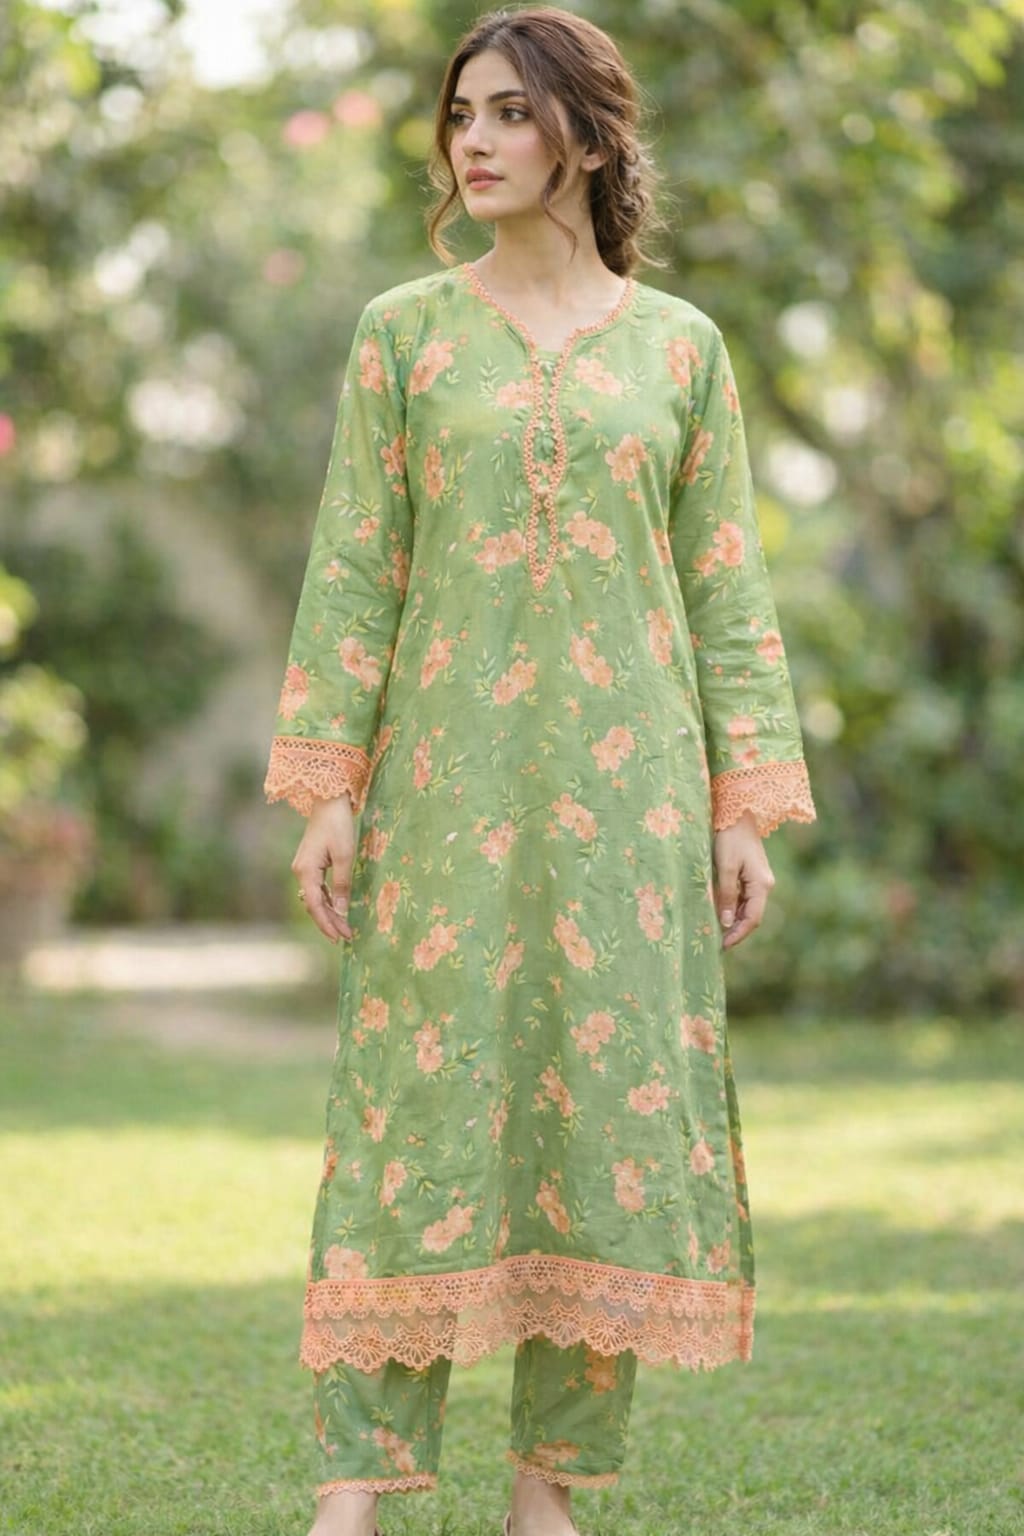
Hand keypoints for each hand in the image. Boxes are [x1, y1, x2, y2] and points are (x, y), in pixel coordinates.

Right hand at [290, 795, 355, 943]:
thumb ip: (342, 884)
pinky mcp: (310, 864)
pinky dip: (327, 900)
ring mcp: (304, 868)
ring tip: (343, 928)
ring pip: (315, 898)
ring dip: (329, 913)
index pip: (316, 905)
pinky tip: (337, 910)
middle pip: (314, 904)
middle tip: (346, 937)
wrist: (329, 802)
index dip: (327, 923)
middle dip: (329, 922)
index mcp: (305, 871)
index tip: (340, 937)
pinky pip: (317, 888)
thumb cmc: (338, 826)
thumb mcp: (344, 856)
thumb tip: (342, 911)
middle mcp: (300, 872)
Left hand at [713, 809, 774, 949]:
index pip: (753, 918)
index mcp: (762, 885)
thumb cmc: (729, 838)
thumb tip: (725, 922)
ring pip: (747, 908)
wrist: (736, 814)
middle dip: (735, 930)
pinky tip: (719, 913)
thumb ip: (726, 894)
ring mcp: (758, 880)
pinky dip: (732, 908)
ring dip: (733, 921)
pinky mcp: (751, 875)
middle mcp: (764, 885)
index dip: (738, 934)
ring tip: (715, 932)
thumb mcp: (725, 867)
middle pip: (752, 916)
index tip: (722, 946)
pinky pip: (743, 898)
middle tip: (716, 943)